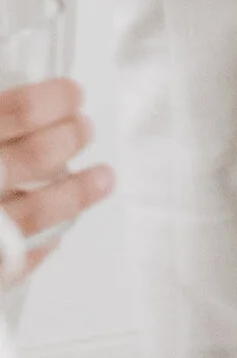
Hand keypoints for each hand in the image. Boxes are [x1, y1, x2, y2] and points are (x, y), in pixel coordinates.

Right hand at [0, 78, 110, 271]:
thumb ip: (0, 120)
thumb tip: (28, 109)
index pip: (19, 112)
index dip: (52, 100)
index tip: (71, 94)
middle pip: (34, 157)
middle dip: (68, 139)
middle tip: (83, 129)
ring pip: (34, 214)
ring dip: (76, 193)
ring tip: (104, 178)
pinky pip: (15, 263)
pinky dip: (38, 248)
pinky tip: (54, 238)